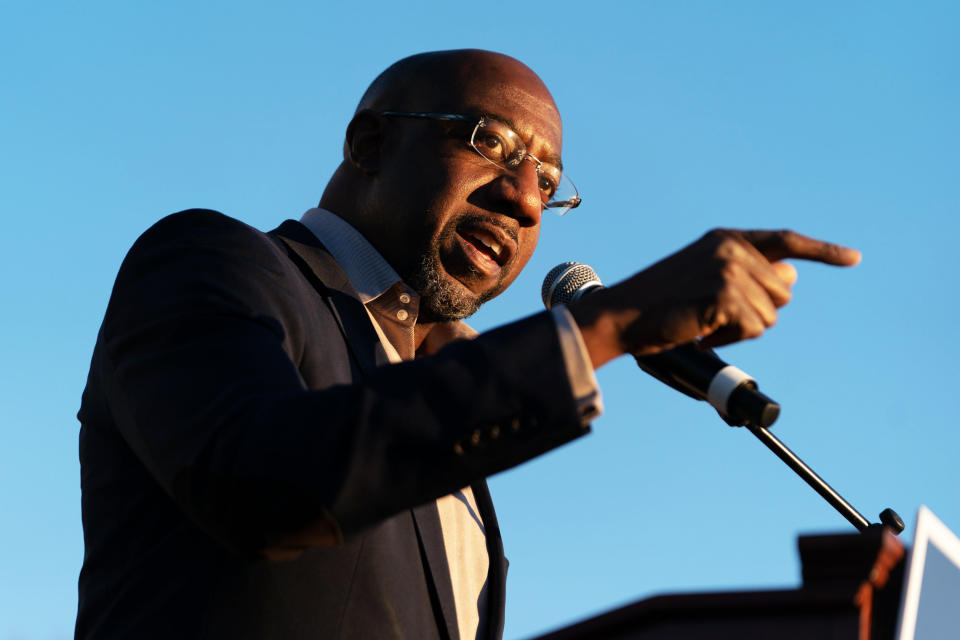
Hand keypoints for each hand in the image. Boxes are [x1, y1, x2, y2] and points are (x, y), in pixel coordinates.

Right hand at [569, 229, 860, 367]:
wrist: (621, 314)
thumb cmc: (659, 304)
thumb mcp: (705, 279)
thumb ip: (747, 276)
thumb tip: (790, 279)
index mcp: (726, 239)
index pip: (785, 241)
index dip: (822, 251)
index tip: (852, 259)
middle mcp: (732, 248)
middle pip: (783, 291)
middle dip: (757, 313)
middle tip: (714, 317)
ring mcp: (730, 269)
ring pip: (770, 315)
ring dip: (741, 330)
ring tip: (703, 323)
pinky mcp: (725, 294)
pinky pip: (754, 328)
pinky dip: (730, 339)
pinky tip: (701, 331)